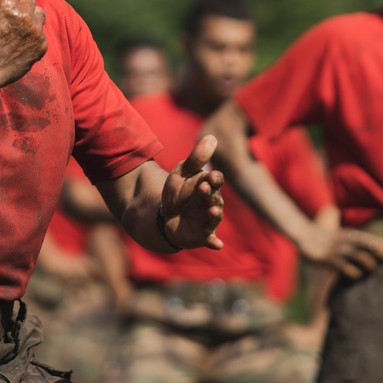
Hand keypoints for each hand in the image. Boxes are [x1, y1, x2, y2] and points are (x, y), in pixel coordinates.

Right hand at [0, 0, 46, 88]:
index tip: (1, 11)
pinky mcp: (41, 45)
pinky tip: (20, 43)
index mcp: (6, 4)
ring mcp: (34, 32)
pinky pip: (42, 31)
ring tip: (16, 30)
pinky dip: (33, 35)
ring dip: (30, 18)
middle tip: (8, 21)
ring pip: (39, 13)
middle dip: (20, 6)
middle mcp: (23, 16)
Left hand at [160, 135, 224, 249]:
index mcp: (208, 186)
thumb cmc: (178, 192)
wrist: (164, 216)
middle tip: (202, 189)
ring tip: (212, 211)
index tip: (210, 176)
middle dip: (209, 194)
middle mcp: (212, 202)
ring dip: (214, 214)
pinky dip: (214, 242)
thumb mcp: (182, 172)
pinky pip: (210, 239)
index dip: (214, 179)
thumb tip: (212, 137)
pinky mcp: (202, 235)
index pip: (215, 181)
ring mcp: (208, 220)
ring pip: (214, 217)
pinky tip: (217, 245)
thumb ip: (196, 158)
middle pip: (214, 197)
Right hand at [298, 226, 382, 278]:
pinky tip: (358, 276)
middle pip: (368, 244)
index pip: (371, 239)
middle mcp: (345, 239)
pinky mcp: (328, 257)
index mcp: (350, 234)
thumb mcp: (341, 237)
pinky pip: (342, 264)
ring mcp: (337, 248)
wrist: (304, 235)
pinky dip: (352, 270)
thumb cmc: (326, 239)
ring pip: (357, 253)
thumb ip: (354, 244)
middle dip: (382, 250)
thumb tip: (373, 253)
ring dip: (369, 261)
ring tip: (377, 270)